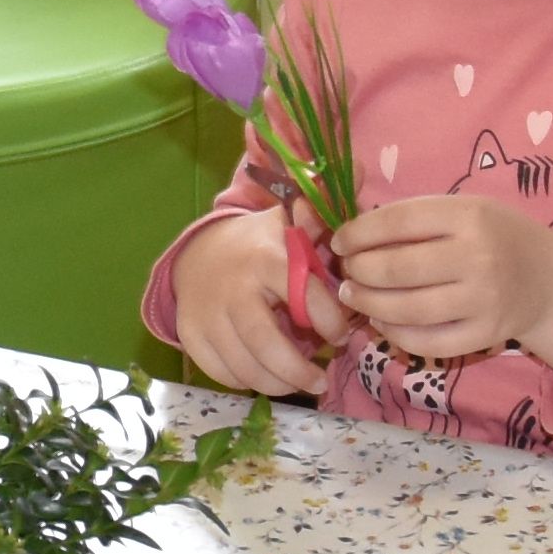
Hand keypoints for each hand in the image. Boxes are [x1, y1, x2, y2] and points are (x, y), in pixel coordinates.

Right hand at [165, 207, 334, 395]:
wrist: (199, 252)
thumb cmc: (259, 244)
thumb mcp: (288, 222)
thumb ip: (323, 210)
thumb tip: (361, 170)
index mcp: (265, 259)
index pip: (304, 297)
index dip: (330, 322)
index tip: (342, 334)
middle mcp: (234, 288)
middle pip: (266, 343)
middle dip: (298, 371)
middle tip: (321, 381)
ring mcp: (207, 313)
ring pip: (243, 365)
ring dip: (276, 383)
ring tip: (299, 384)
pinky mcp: (191, 334)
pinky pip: (220, 372)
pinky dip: (245, 381)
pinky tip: (263, 376)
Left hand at [321, 192, 552, 374]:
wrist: (547, 279)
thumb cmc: (494, 236)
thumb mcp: (464, 209)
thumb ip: (415, 218)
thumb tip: (352, 234)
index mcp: (469, 216)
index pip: (398, 221)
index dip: (359, 232)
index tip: (340, 241)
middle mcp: (477, 258)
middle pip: (397, 268)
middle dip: (359, 270)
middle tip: (347, 271)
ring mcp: (482, 301)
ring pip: (406, 309)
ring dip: (368, 304)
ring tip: (354, 295)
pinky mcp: (484, 335)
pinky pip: (427, 342)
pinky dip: (395, 334)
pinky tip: (382, 322)